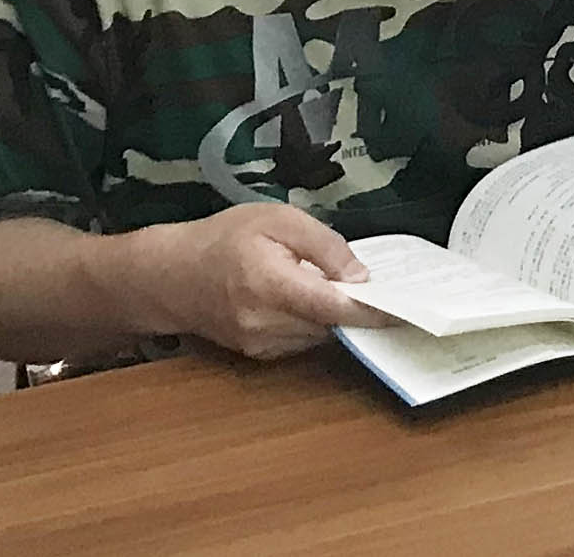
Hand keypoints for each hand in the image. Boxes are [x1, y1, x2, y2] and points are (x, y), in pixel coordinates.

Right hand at [129, 203, 382, 359]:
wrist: (169, 276)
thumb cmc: (223, 238)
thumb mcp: (278, 219)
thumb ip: (325, 246)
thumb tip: (361, 278)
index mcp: (271, 286)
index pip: (333, 307)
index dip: (372, 311)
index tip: (405, 308)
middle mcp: (265, 324)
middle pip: (331, 326)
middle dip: (357, 310)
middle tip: (382, 289)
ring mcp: (259, 344)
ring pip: (319, 337)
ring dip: (336, 317)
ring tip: (344, 289)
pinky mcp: (256, 354)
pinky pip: (301, 342)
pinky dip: (314, 324)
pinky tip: (313, 300)